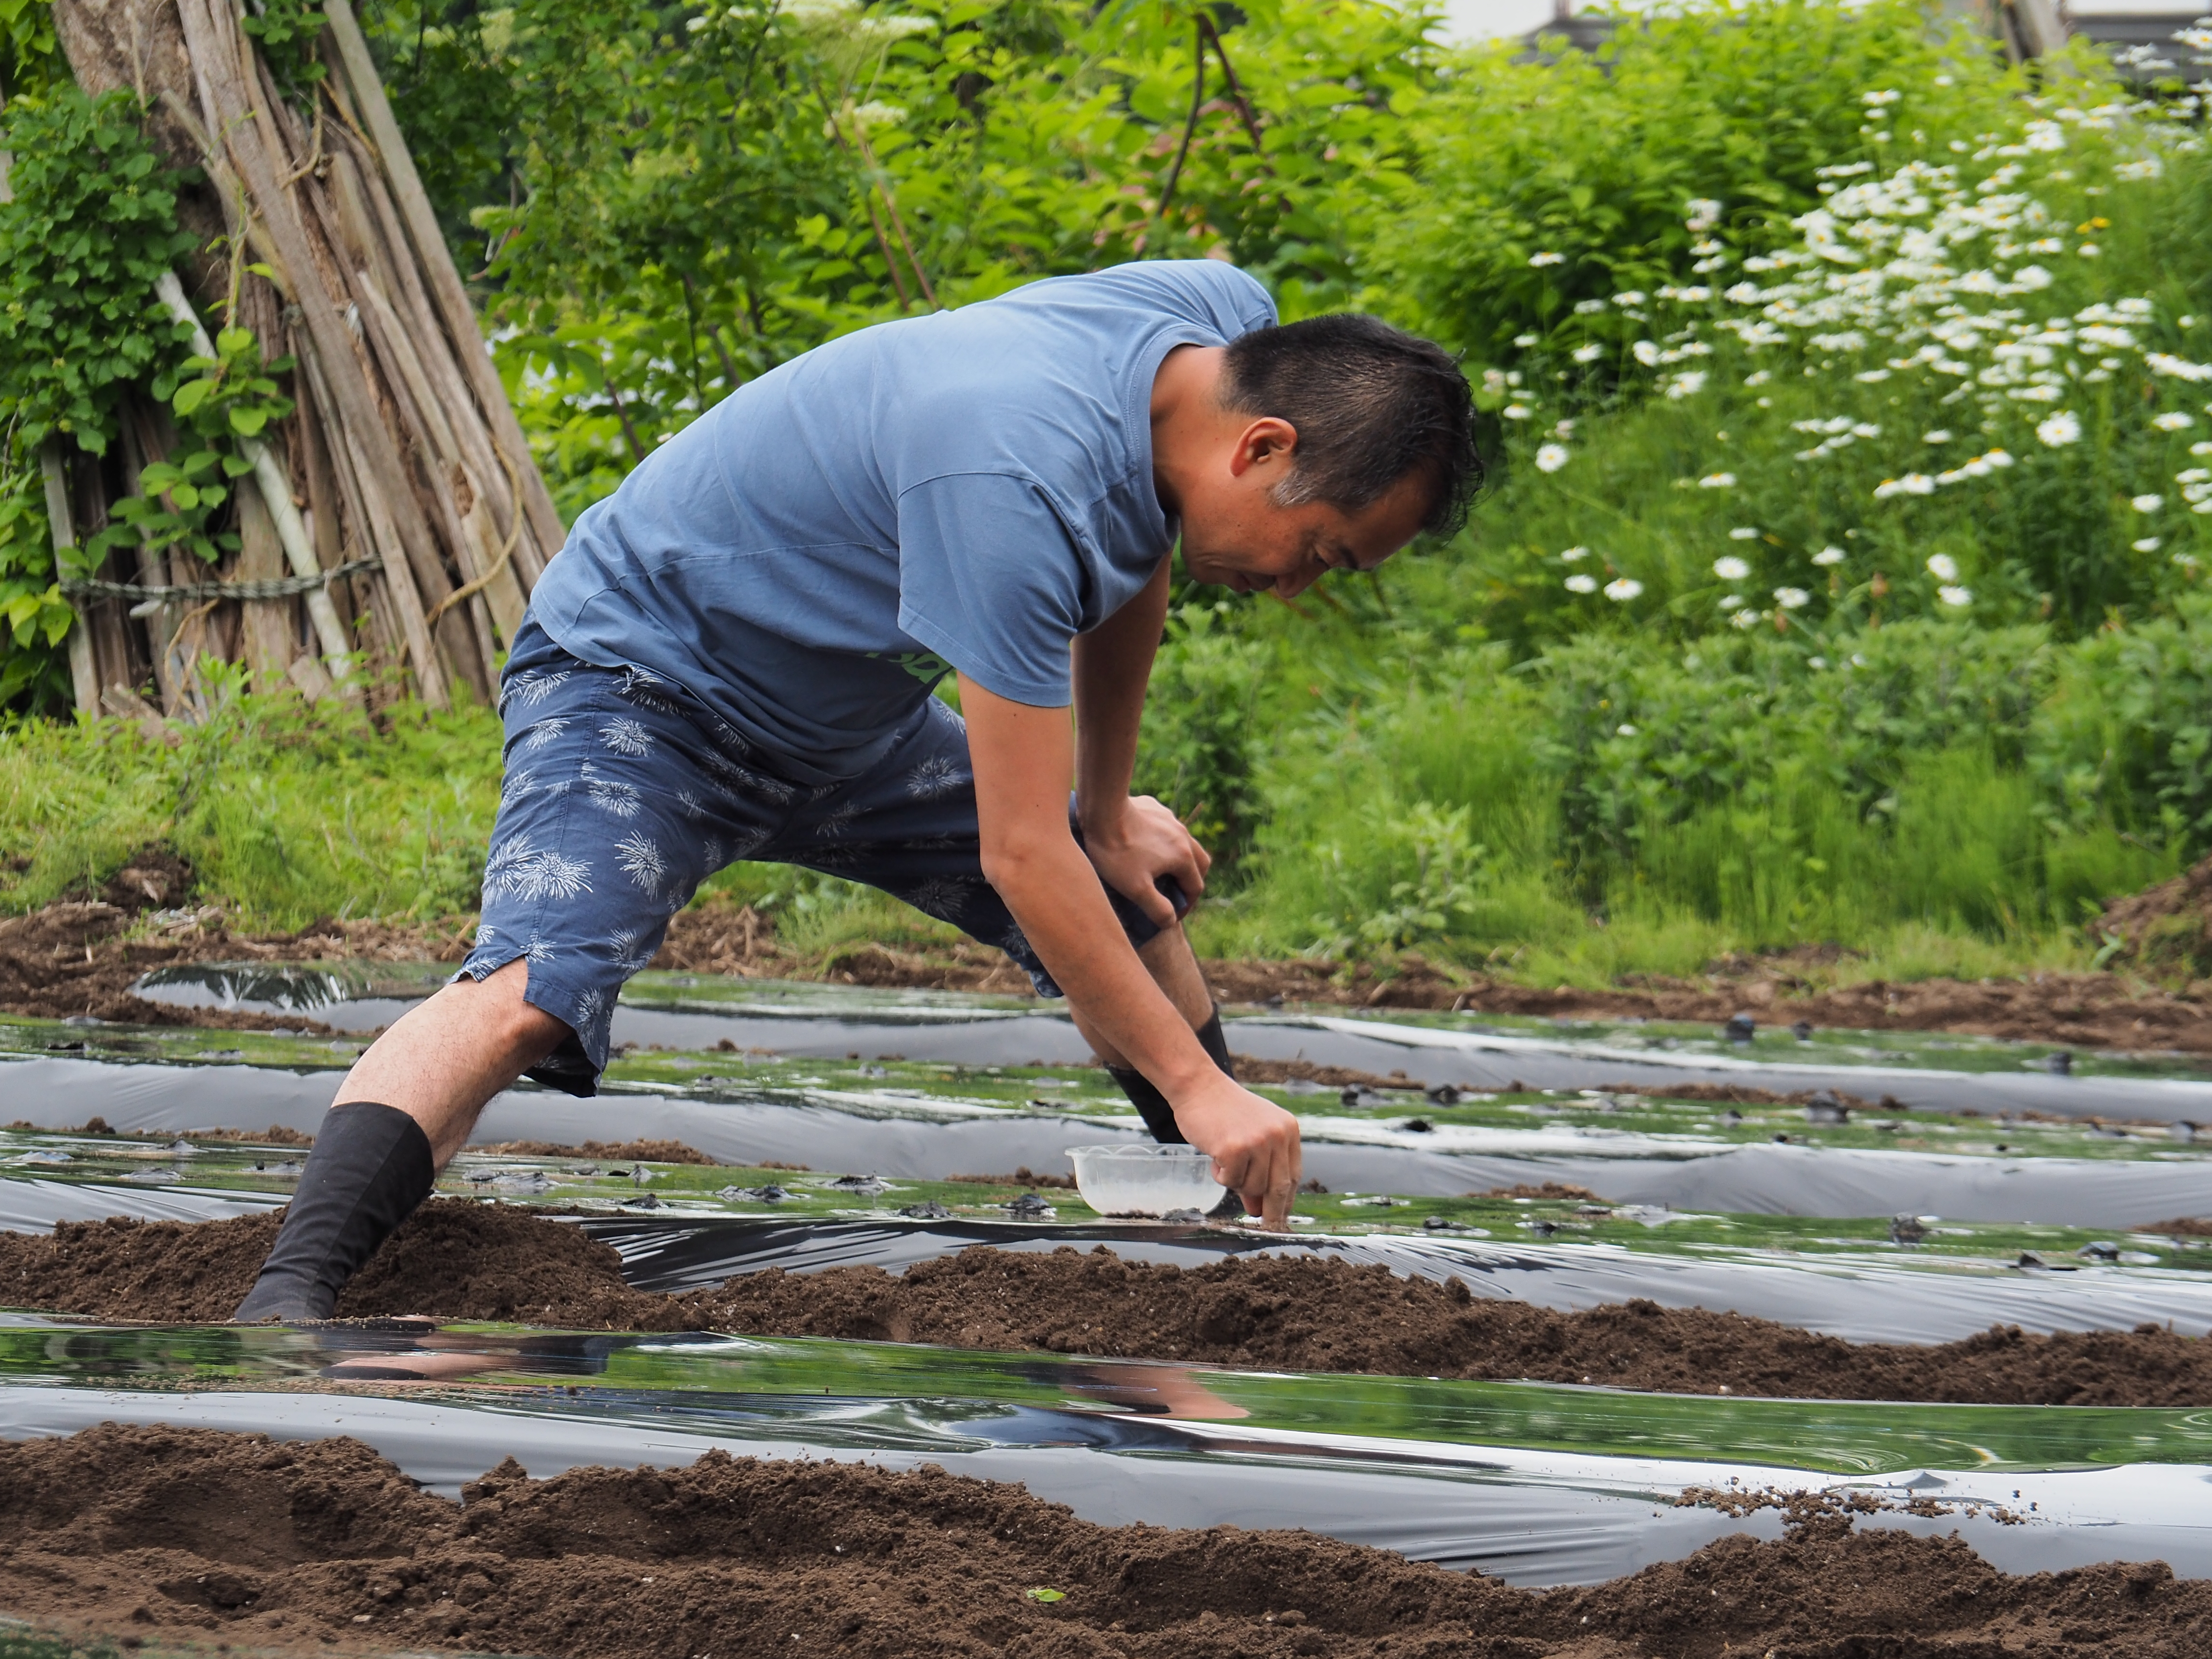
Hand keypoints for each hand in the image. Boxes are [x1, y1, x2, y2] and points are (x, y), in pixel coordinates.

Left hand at [1081, 794, 1211, 930]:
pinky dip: (1163, 841)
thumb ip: (1158, 908)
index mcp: (1183, 857)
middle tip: (1174, 893)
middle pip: (1199, 863)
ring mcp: (1170, 819)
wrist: (1101, 810)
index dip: (1186, 906)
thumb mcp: (1136, 889)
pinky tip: (1144, 845)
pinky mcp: (1155, 808)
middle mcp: (1183, 836)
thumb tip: (1171, 921)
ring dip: (1179, 860)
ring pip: (1184, 843)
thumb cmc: (1117, 852)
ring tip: (1160, 870)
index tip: (1170, 915)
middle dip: (1191, 881)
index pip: (1195, 887)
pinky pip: (1166, 828)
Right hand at [1171, 1072, 1301, 1228]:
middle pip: (1280, 1187)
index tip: (1281, 1215)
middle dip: (1272, 1210)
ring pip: (1253, 1186)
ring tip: (1224, 1160)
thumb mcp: (1250, 1137)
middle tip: (1265, 1223)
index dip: (1287, 1199)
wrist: (1199, 1086)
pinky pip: (1230, 1181)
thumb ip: (1260, 1170)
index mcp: (1288, 1129)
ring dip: (1236, 1182)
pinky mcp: (1234, 1148)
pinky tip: (1215, 1154)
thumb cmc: (1223, 1111)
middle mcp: (1278, 1135)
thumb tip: (1259, 1209)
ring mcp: (1257, 1141)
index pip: (1293, 1174)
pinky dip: (1220, 1175)